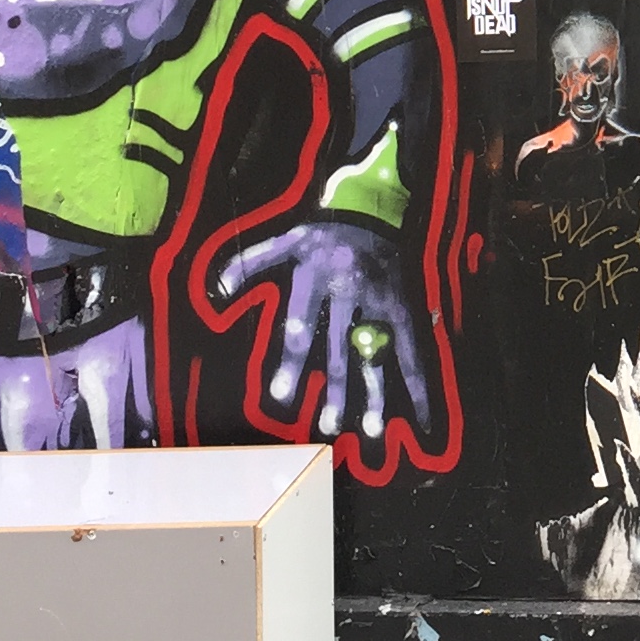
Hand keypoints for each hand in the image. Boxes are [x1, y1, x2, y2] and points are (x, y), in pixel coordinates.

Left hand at [213, 215, 433, 440]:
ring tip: (370, 430)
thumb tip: (216, 290)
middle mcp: (350, 293)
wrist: (371, 211)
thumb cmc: (320, 233)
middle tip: (327, 426)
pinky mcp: (403, 307)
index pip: (302, 327)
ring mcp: (380, 301)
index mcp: (317, 278)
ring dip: (376, 392)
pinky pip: (413, 348)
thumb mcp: (284, 241)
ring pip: (379, 352)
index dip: (292, 363)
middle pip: (341, 348)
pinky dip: (419, 382)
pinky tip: (423, 414)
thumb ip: (250, 264)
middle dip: (336, 389)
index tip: (281, 398)